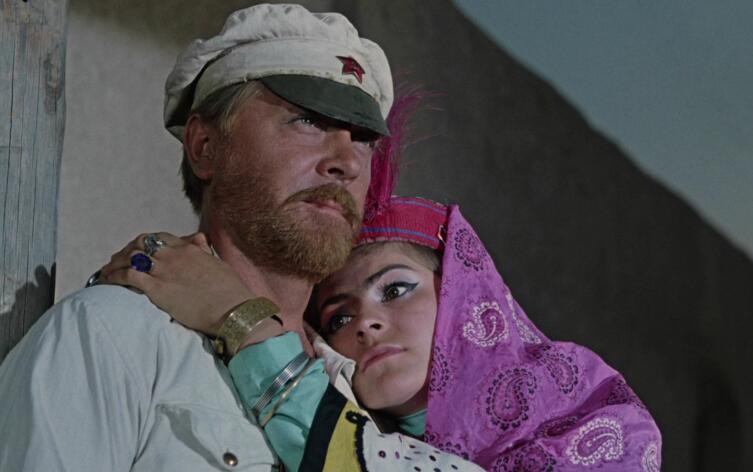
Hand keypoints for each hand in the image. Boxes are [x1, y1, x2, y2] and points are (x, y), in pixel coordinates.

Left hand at [101, 232, 253, 335]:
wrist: (233, 309)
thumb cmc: (231, 291)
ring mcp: (165, 270)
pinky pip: (128, 276)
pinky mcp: (157, 289)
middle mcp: (174, 255)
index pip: (160, 238)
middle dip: (126, 250)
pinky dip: (114, 276)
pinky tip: (106, 281)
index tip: (137, 250)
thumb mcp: (218, 264)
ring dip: (115, 263)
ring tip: (105, 272)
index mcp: (189, 248)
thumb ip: (203, 251)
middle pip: (141, 244)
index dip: (145, 243)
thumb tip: (199, 240)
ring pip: (130, 257)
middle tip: (117, 260)